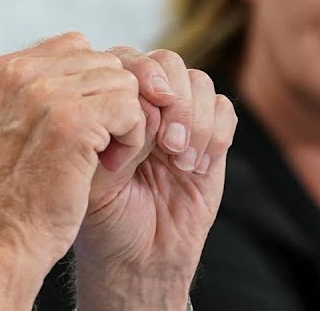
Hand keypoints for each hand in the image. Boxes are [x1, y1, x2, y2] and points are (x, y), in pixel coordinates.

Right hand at [0, 32, 153, 309]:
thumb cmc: (8, 200)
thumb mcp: (6, 131)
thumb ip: (34, 94)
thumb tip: (85, 64)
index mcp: (0, 71)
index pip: (75, 48)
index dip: (92, 89)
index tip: (82, 131)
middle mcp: (18, 73)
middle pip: (103, 63)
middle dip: (110, 106)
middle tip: (93, 151)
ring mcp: (43, 94)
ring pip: (122, 83)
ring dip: (123, 124)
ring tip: (98, 161)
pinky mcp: (72, 121)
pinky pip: (132, 109)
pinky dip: (131, 140)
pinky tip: (108, 166)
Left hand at [74, 48, 236, 310]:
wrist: (138, 259)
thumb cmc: (105, 220)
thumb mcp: (95, 178)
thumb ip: (115, 137)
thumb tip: (144, 104)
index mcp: (107, 103)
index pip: (126, 59)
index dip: (142, 74)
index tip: (150, 102)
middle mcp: (143, 104)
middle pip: (167, 62)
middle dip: (174, 96)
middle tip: (169, 140)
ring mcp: (178, 119)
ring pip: (199, 82)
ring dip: (195, 119)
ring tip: (179, 161)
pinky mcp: (209, 140)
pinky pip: (224, 110)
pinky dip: (215, 134)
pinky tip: (194, 168)